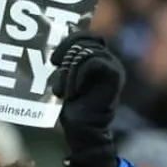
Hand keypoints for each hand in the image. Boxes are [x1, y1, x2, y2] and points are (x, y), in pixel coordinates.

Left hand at [51, 31, 124, 166]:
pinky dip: (79, 75)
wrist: (83, 130)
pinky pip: (94, 62)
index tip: (54, 59)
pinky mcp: (115, 75)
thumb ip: (66, 62)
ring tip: (66, 90)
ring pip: (87, 51)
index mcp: (96, 58)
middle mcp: (107, 59)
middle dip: (66, 52)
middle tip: (55, 68)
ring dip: (70, 70)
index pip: (86, 35)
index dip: (69, 40)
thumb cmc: (73, 106)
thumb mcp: (65, 79)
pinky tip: (74, 92)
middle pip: (86, 39)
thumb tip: (52, 47)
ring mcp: (113, 66)